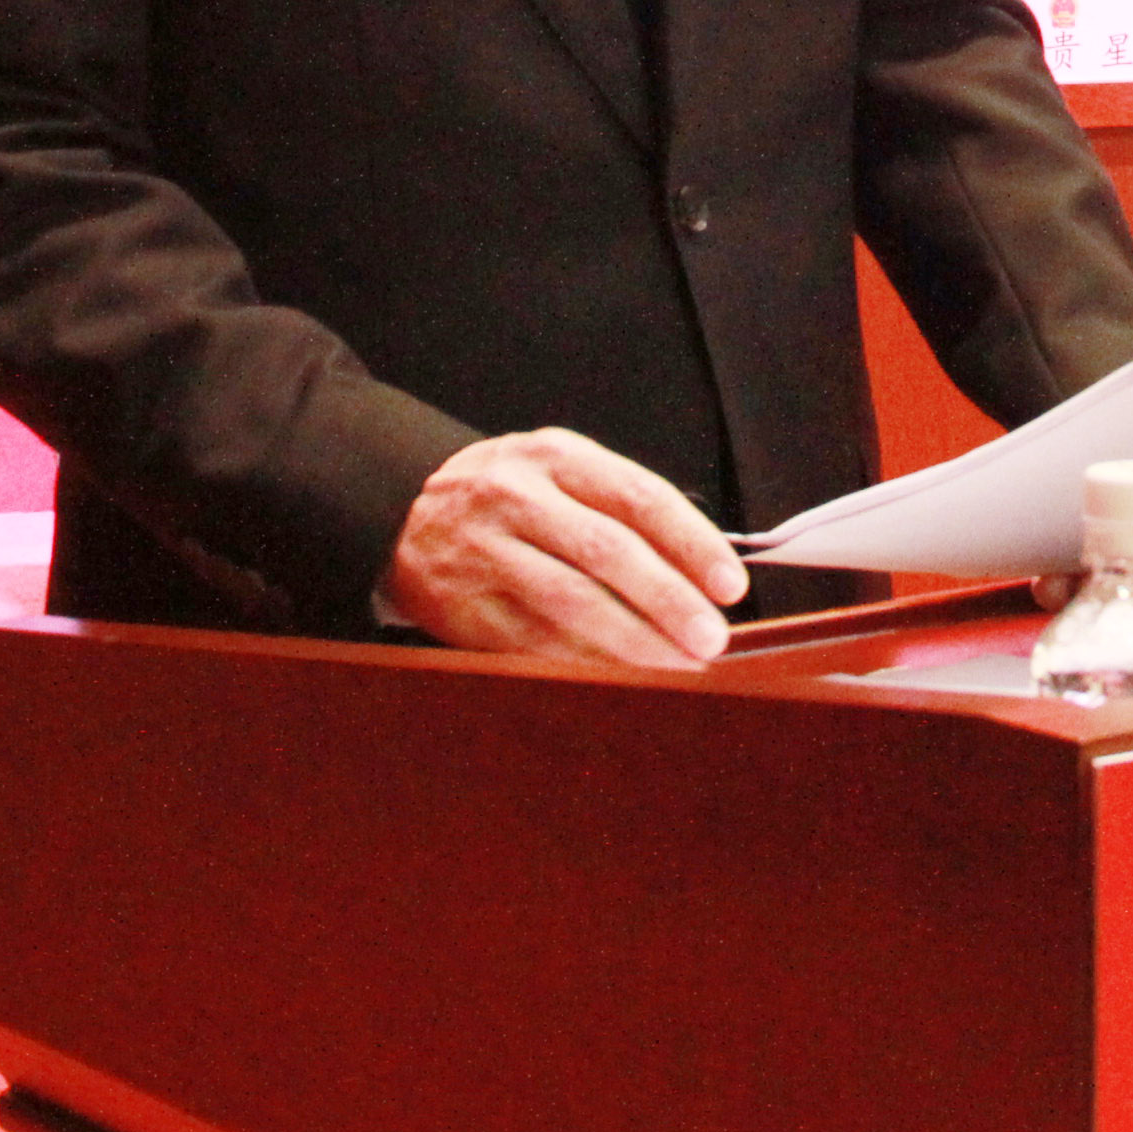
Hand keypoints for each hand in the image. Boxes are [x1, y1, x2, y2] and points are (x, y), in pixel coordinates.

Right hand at [380, 427, 747, 667]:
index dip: (692, 543)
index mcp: (555, 456)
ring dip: (636, 641)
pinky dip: (587, 661)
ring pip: (572, 602)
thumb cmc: (508, 495)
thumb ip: (623, 509)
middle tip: (712, 638)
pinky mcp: (464, 604)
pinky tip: (624, 675)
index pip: (639, 496)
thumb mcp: (559, 472)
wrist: (401, 508)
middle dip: (670, 600)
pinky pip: (535, 640)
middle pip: (608, 551)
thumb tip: (706, 569)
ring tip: (680, 664)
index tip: (731, 585)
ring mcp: (486, 551)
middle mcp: (518, 497)